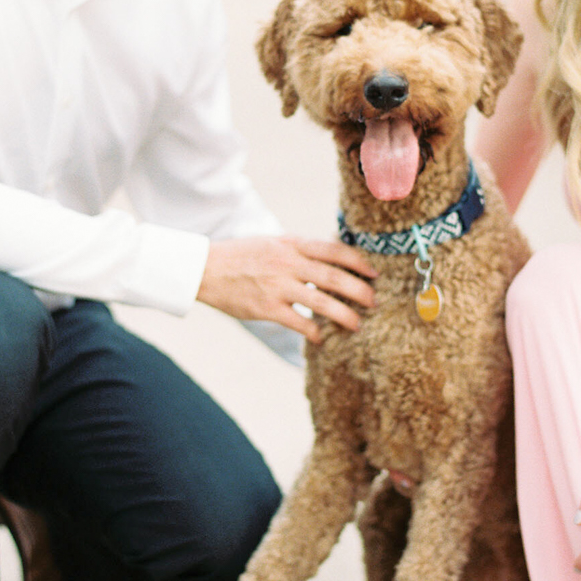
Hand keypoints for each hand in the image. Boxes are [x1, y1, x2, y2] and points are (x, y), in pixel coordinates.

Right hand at [197, 235, 374, 341]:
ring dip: (345, 315)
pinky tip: (322, 338)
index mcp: (292, 244)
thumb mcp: (273, 242)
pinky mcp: (267, 308)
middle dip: (360, 291)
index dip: (359, 262)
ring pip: (322, 302)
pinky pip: (299, 323)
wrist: (206, 268)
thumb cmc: (242, 256)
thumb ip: (300, 250)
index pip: (335, 250)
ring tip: (357, 324)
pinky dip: (314, 332)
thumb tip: (331, 258)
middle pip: (335, 277)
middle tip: (374, 302)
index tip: (374, 273)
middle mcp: (288, 263)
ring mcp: (278, 286)